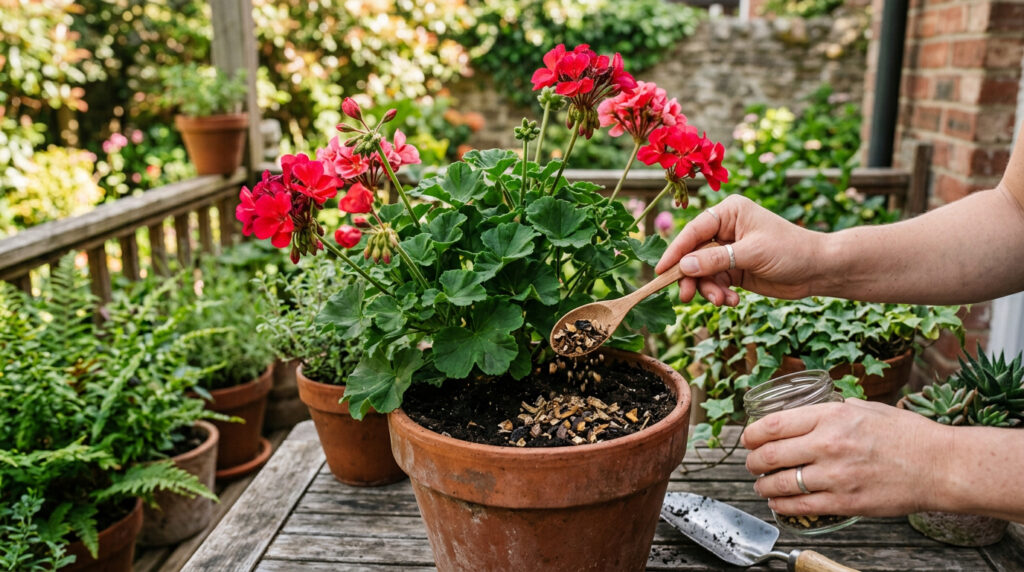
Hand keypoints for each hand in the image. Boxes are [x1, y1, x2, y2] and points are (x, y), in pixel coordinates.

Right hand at [655, 195, 823, 304]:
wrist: (818, 269)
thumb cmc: (790, 250)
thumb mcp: (751, 254)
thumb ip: (715, 260)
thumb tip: (682, 267)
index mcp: (729, 212)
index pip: (693, 231)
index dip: (675, 251)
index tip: (660, 270)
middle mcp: (725, 229)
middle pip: (693, 254)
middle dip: (692, 277)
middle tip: (686, 297)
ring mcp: (728, 250)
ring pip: (702, 272)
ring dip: (709, 289)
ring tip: (722, 301)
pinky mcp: (734, 269)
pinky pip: (715, 283)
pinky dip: (720, 294)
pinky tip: (733, 301)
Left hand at [741, 399, 948, 516]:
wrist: (941, 466)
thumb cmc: (908, 435)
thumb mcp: (866, 407)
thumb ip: (834, 410)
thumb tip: (810, 411)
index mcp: (831, 416)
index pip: (773, 424)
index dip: (751, 434)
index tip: (747, 439)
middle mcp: (828, 444)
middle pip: (770, 454)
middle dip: (752, 461)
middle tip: (751, 463)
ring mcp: (835, 476)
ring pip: (780, 483)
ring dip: (762, 485)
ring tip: (760, 484)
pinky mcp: (845, 502)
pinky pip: (801, 506)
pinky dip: (782, 505)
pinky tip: (777, 502)